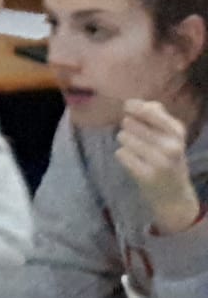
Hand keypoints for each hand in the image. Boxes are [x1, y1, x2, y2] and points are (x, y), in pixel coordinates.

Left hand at [117, 99, 202, 234]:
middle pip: (129, 123)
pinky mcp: (146, 176)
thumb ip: (155, 114)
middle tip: (138, 139)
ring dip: (124, 142)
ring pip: (122, 137)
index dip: (133, 106)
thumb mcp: (170, 135)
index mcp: (177, 132)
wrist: (174, 194)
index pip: (149, 110)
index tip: (127, 107)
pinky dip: (123, 156)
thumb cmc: (167, 157)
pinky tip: (135, 163)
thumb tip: (132, 103)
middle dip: (128, 129)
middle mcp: (171, 146)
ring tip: (137, 151)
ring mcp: (160, 162)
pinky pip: (120, 153)